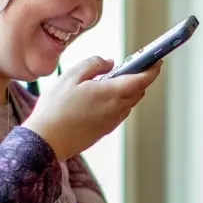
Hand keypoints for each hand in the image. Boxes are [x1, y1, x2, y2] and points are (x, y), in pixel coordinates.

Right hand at [23, 57, 162, 160]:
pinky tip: (103, 96)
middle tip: (133, 65)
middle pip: (138, 91)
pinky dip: (119, 101)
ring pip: (129, 102)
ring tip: (115, 79)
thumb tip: (109, 63)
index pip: (142, 80)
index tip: (156, 60)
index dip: (152, 69)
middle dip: (140, 77)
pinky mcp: (105, 130)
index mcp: (111, 93)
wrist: (46, 141)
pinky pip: (120, 112)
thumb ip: (93, 65)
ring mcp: (112, 121)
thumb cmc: (55, 109)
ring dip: (129, 90)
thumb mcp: (70, 77)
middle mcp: (117, 109)